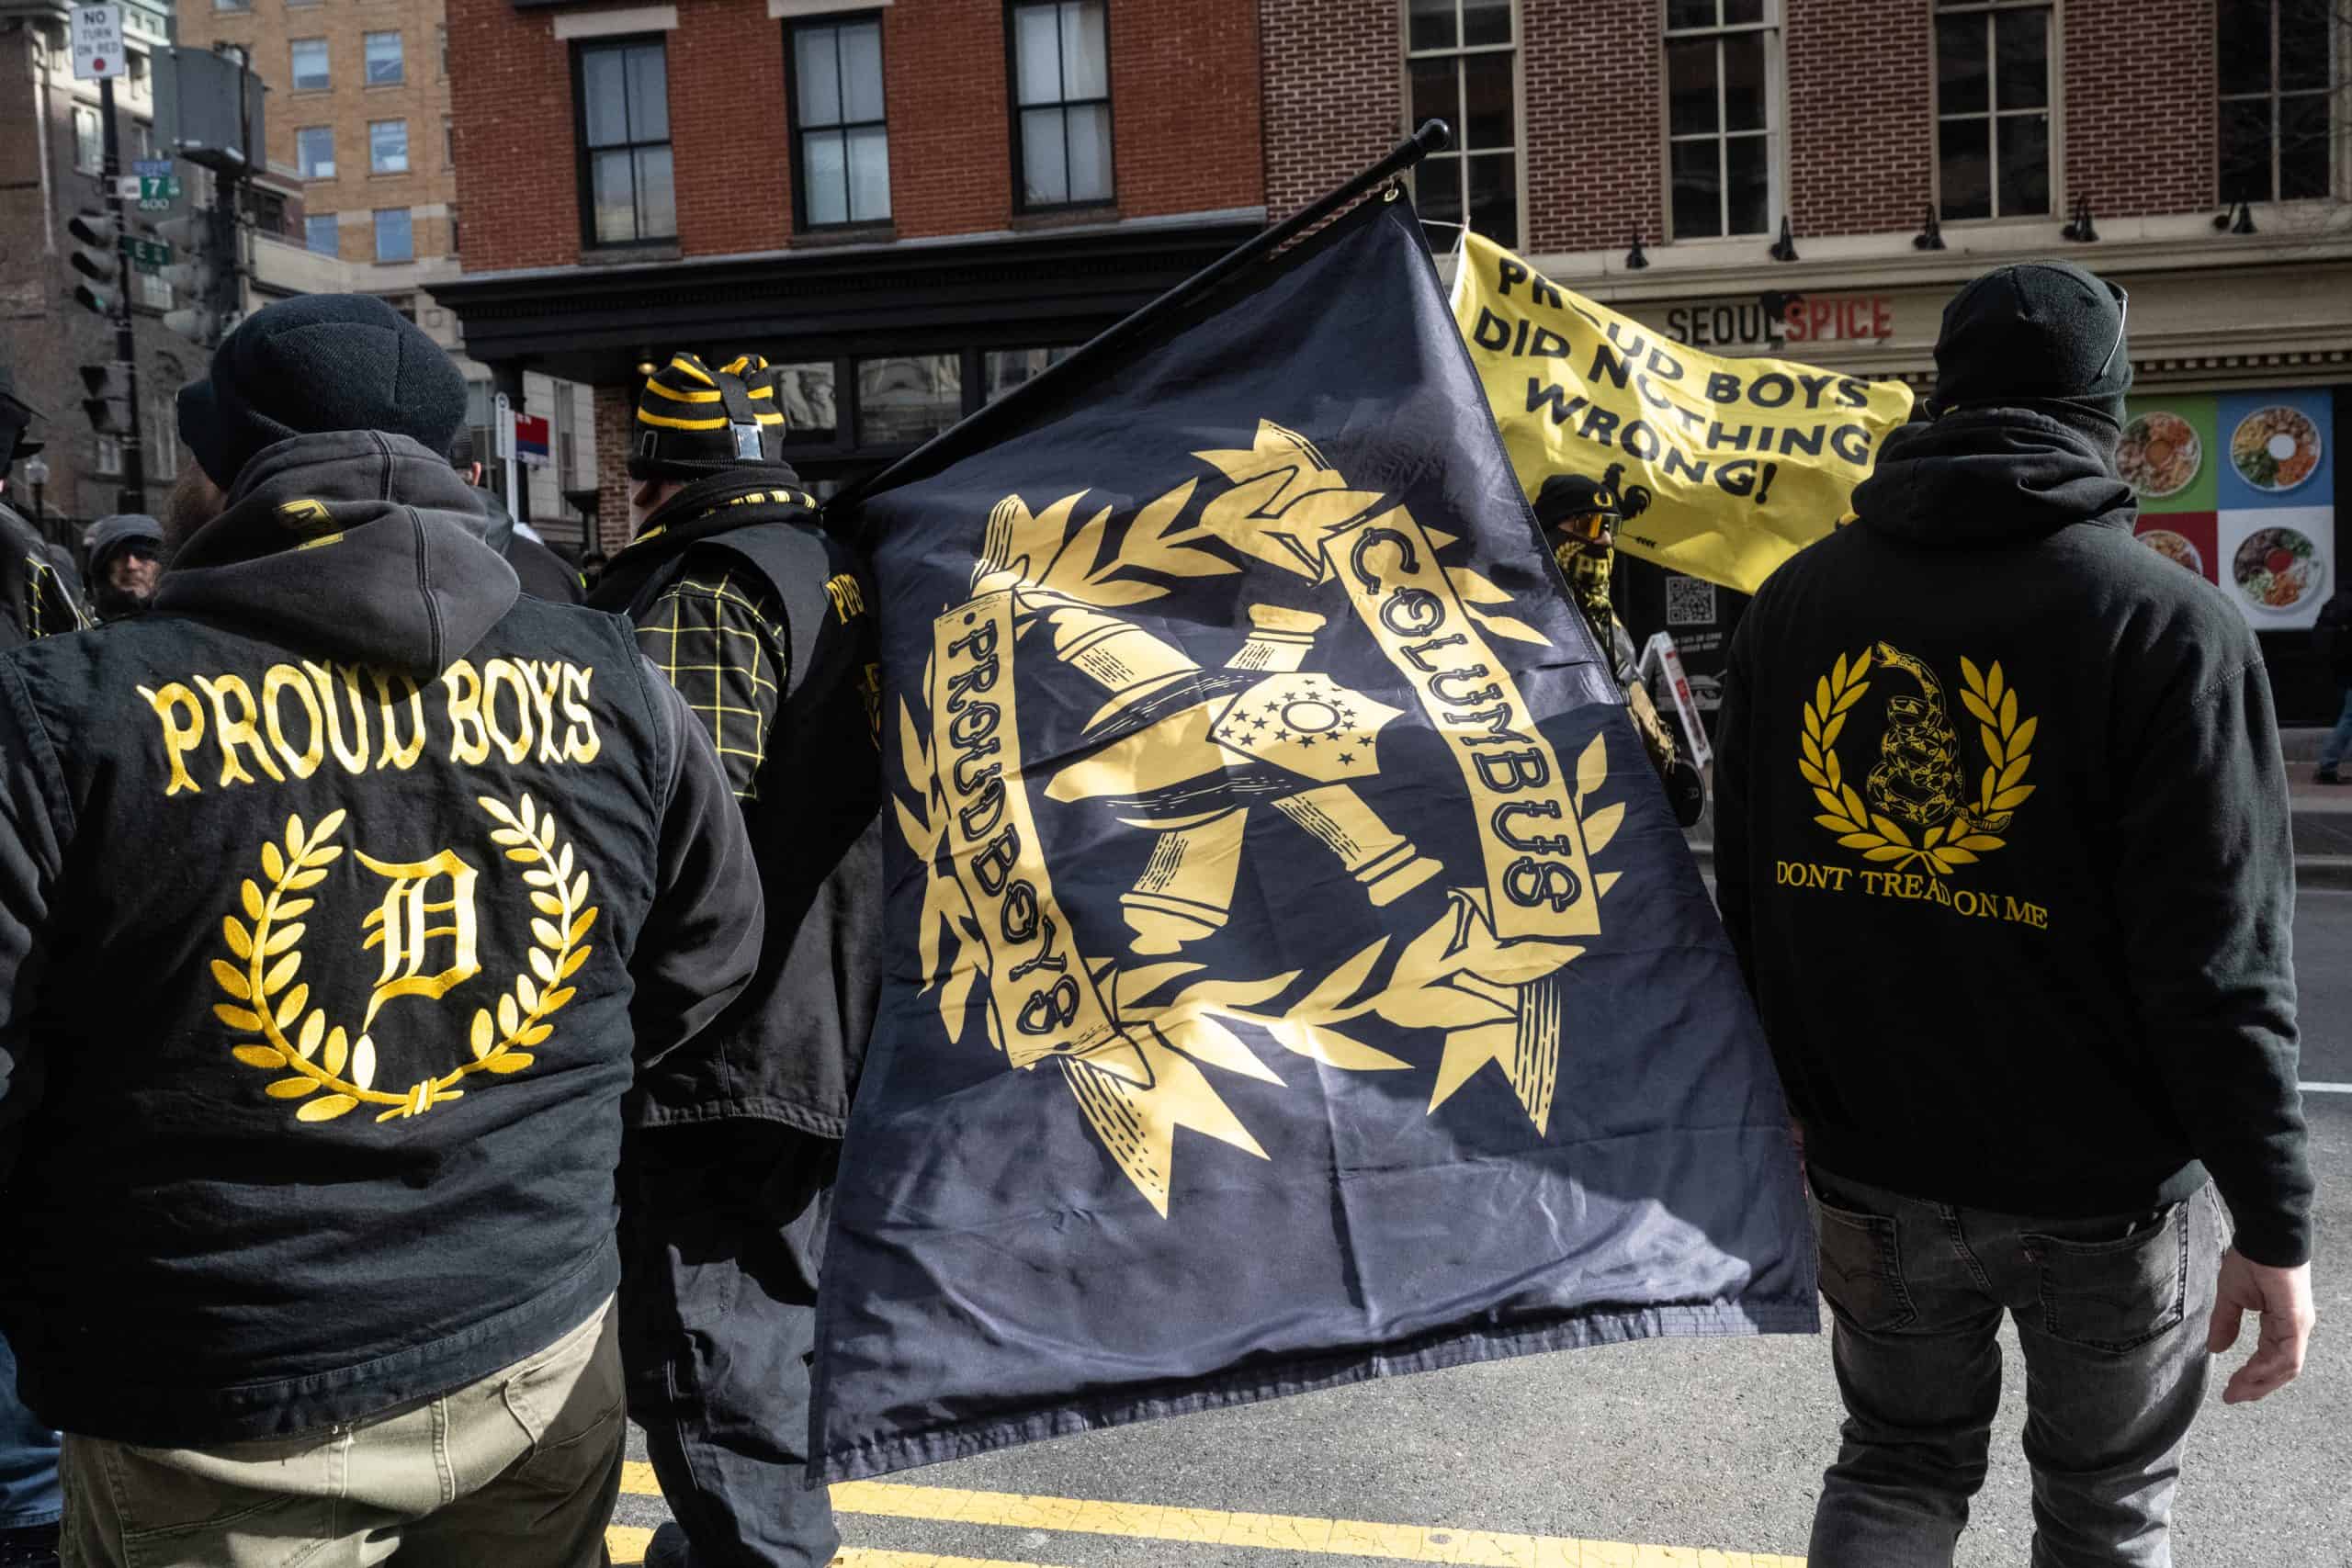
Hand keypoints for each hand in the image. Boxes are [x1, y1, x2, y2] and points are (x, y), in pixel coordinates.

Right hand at [2207, 1249, 2314, 1403]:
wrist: (2264, 1237)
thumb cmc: (2250, 1260)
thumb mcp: (2231, 1297)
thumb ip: (2226, 1324)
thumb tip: (2216, 1349)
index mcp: (2281, 1323)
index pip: (2270, 1359)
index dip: (2251, 1377)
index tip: (2229, 1390)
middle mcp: (2294, 1329)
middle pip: (2280, 1370)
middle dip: (2256, 1387)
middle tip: (2232, 1397)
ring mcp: (2298, 1326)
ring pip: (2285, 1367)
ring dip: (2261, 1382)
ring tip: (2237, 1391)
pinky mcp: (2297, 1321)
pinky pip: (2286, 1354)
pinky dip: (2268, 1368)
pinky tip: (2249, 1375)